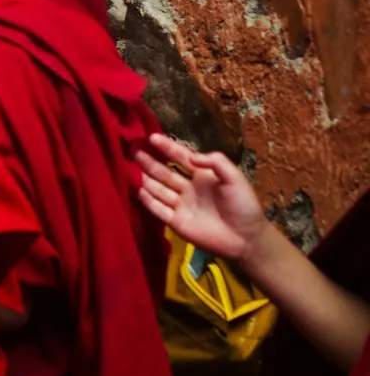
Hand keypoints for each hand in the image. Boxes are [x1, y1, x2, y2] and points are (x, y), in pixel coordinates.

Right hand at [135, 133, 267, 262]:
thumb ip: (216, 162)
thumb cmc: (243, 206)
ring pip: (158, 189)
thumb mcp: (235, 178)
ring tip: (129, 167)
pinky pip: (158, 209)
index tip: (151, 137)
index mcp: (202, 176)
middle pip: (164, 172)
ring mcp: (180, 205)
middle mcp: (188, 188)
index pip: (181, 158)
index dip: (167, 147)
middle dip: (149, 161)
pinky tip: (138, 189)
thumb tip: (191, 157)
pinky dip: (147, 200)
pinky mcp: (176, 222)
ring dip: (145, 178)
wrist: (246, 238)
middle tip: (132, 150)